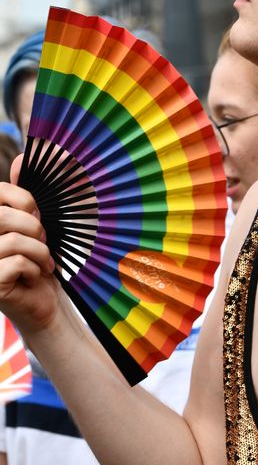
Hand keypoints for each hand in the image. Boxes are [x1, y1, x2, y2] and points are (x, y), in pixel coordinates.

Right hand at [0, 175, 58, 335]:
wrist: (46, 305)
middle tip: (44, 245)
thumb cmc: (39, 262)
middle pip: (4, 216)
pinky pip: (17, 263)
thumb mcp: (34, 225)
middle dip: (35, 228)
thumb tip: (22, 158)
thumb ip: (24, 196)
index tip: (37, 218)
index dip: (24, 201)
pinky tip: (33, 277)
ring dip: (40, 253)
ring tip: (43, 264)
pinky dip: (35, 269)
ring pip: (14, 240)